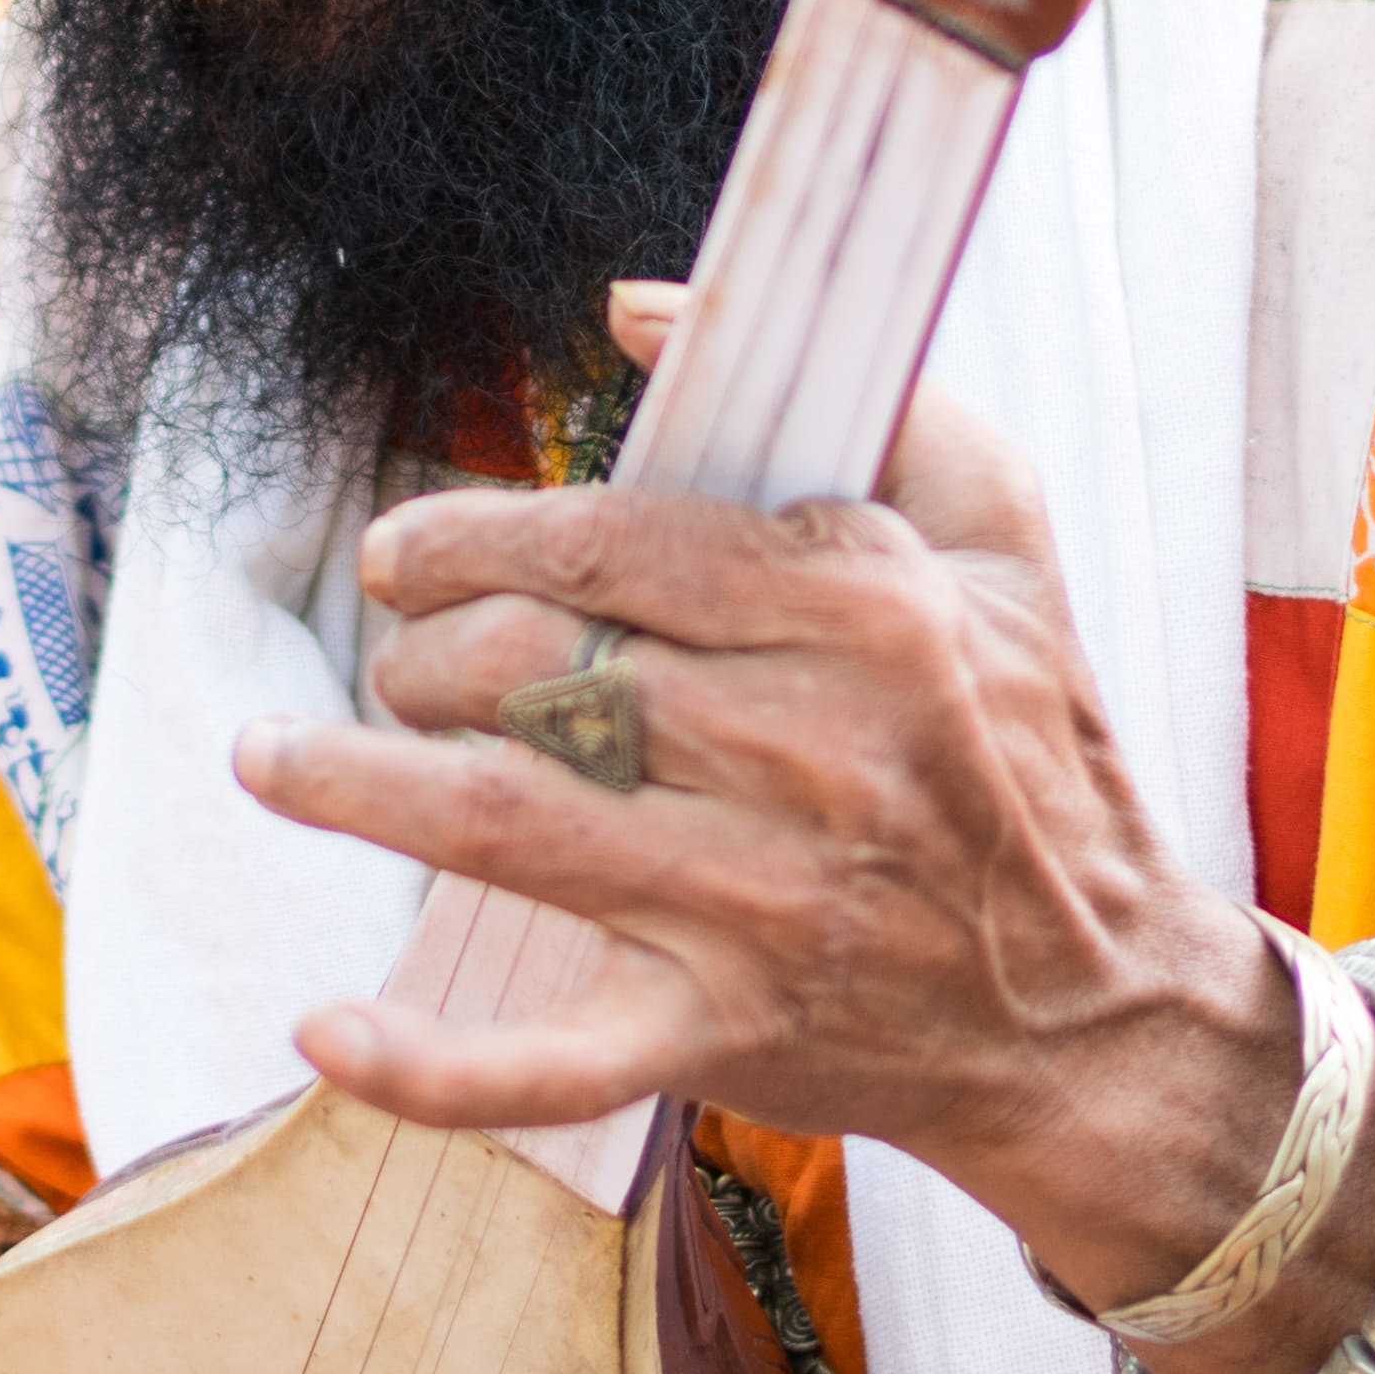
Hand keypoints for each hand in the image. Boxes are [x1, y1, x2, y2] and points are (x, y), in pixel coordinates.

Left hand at [254, 292, 1318, 1321]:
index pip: (613, 541)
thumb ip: (869, 397)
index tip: (407, 551)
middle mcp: (814, 751)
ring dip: (358, 786)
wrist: (1097, 1007)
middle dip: (419, 652)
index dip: (476, 536)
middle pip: (538, 670)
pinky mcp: (727, 1034)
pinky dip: (429, 1066)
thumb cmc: (1037, 750)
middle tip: (390, 658)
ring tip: (276, 761)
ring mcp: (764, 904)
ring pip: (506, 822)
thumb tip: (647, 307)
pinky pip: (552, 1062)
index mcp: (870, 612)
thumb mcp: (1001, 541)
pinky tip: (322, 1032)